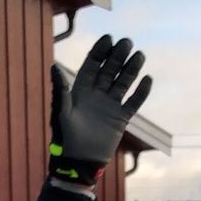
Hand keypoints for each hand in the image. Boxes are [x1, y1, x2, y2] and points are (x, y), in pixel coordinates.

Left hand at [48, 35, 151, 185]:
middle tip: (127, 42)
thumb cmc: (66, 137)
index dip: (100, 52)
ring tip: (139, 54)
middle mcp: (96, 94)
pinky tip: (147, 79)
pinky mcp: (121, 118)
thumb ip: (61, 89)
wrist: (80, 161)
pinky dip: (141, 92)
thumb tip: (54, 66)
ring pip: (123, 82)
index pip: (92, 65)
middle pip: (110, 70)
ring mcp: (110, 105)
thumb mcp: (62, 111)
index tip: (108, 38)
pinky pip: (133, 102)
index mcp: (80, 90)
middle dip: (117, 56)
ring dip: (131, 69)